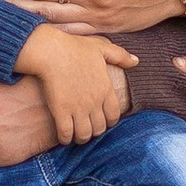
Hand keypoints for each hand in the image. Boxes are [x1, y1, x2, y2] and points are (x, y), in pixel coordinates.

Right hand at [16, 23, 140, 145]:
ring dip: (81, 138)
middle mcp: (94, 102)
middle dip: (94, 131)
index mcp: (105, 88)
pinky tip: (63, 136)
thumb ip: (120, 55)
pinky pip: (66, 134)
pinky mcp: (61, 111)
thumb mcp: (101, 47)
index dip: (109, 121)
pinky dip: (65, 138)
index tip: (101, 120)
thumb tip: (136, 61)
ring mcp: (77, 108)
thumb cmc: (74, 47)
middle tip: (87, 128)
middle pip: (99, 128)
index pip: (114, 115)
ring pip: (84, 134)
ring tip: (76, 135)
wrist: (50, 50)